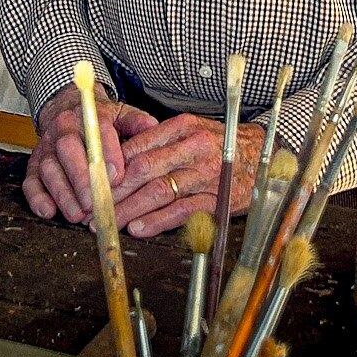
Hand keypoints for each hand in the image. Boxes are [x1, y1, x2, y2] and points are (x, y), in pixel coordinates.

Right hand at [22, 82, 157, 224]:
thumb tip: (152, 127)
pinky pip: (30, 180)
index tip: (117, 175)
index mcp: (87, 115)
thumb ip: (137, 122)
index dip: (107, 153)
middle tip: (94, 202)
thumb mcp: (121, 113)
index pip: (97, 130)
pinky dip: (36, 197)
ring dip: (62, 193)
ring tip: (77, 214)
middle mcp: (63, 128)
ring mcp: (46, 147)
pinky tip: (48, 211)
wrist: (65, 108)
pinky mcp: (33, 163)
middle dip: (81, 178)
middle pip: (68, 149)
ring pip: (49, 168)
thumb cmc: (99, 119)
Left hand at [106, 114, 266, 237]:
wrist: (267, 155)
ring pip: (159, 191)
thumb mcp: (193, 132)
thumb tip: (119, 160)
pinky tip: (139, 228)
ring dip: (129, 209)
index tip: (89, 183)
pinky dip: (158, 220)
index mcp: (182, 128)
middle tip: (91, 208)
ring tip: (108, 222)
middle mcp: (193, 148)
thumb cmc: (223, 145)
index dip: (110, 168)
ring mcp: (207, 174)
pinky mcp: (218, 198)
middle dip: (113, 192)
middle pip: (143, 170)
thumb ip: (160, 143)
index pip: (137, 147)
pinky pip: (182, 210)